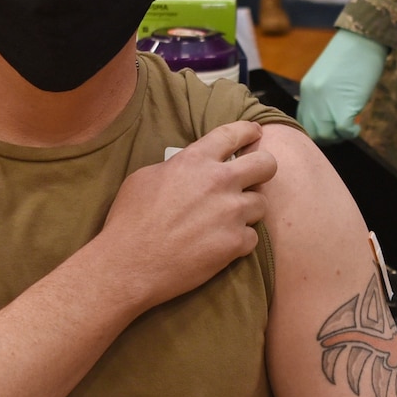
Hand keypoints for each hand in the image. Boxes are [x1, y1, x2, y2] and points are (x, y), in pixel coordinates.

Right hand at [90, 121, 277, 311]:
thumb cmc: (130, 220)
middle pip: (266, 164)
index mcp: (196, 160)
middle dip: (263, 169)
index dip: (248, 131)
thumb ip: (174, 167)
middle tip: (254, 179)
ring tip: (229, 220)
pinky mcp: (235, 242)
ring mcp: (231, 212)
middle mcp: (220, 181)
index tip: (254, 134)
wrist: (130, 264)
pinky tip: (222, 245)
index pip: (233, 134)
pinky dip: (240, 241)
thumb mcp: (145, 178)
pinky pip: (252, 237)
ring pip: (262, 204)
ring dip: (248, 211)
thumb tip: (187, 169)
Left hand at [296, 30, 385, 142]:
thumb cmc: (350, 55)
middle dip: (328, 137)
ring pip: (326, 135)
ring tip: (350, 128)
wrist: (362, 40)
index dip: (317, 129)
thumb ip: (322, 94)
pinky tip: (358, 127)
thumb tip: (330, 112)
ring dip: (339, 136)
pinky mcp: (343, 106)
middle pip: (313, 132)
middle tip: (342, 132)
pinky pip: (344, 131)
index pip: (303, 121)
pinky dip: (351, 133)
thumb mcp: (327, 75)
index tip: (331, 128)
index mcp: (306, 90)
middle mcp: (312, 99)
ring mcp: (326, 103)